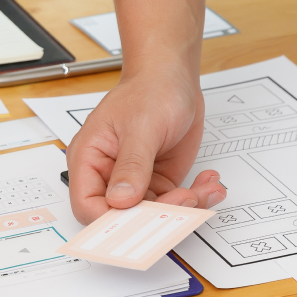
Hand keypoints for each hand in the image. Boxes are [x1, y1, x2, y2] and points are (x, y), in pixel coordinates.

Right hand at [66, 68, 226, 223]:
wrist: (173, 77)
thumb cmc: (149, 90)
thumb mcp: (142, 126)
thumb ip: (131, 165)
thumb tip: (121, 200)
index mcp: (89, 160)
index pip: (88, 205)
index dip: (112, 219)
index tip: (145, 219)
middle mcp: (108, 175)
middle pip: (123, 216)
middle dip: (158, 214)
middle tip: (187, 201)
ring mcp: (135, 180)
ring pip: (154, 214)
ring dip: (185, 207)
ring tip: (205, 189)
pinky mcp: (159, 180)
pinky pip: (174, 202)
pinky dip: (196, 198)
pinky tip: (208, 183)